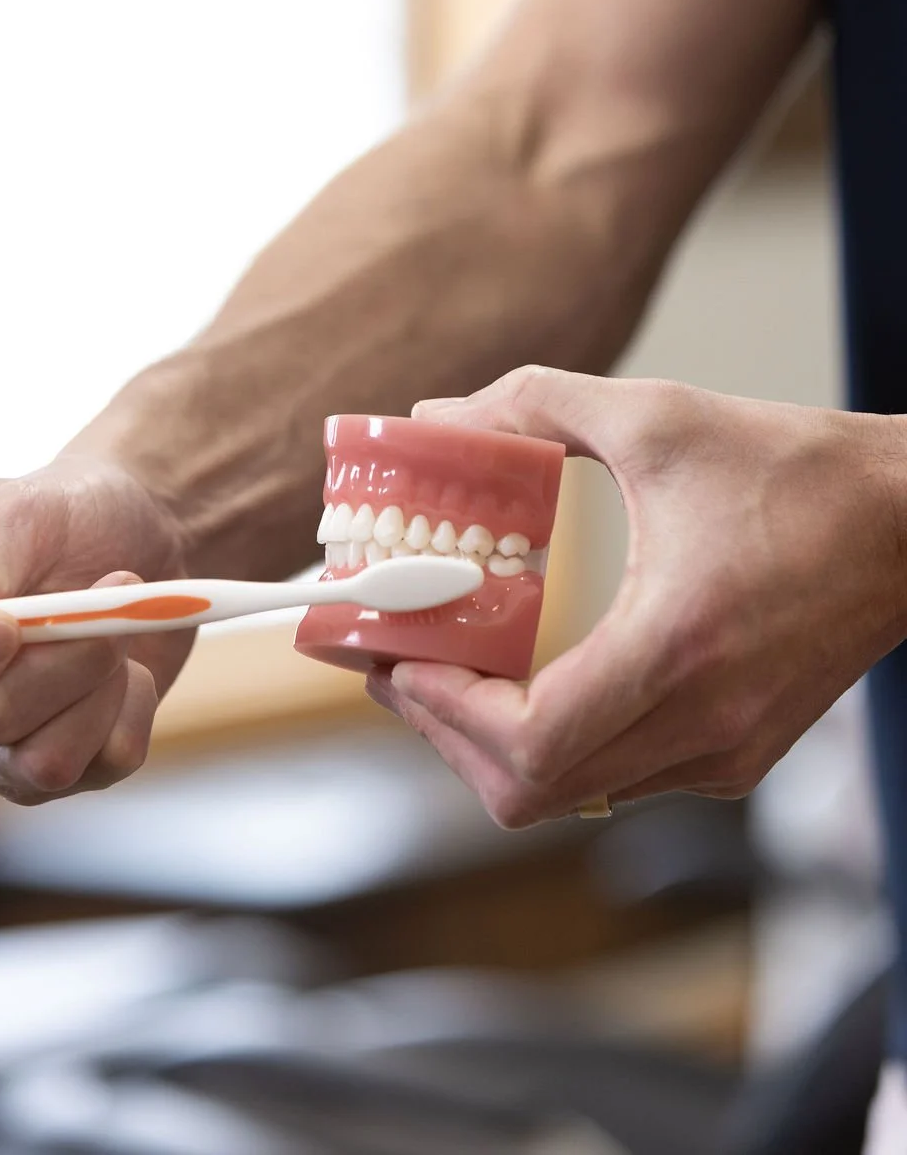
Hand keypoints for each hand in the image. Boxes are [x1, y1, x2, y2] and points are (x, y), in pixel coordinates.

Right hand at [0, 455, 190, 802]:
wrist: (136, 534)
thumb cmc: (56, 517)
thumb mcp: (10, 515)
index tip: (2, 625)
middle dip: (65, 652)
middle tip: (111, 581)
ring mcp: (1, 752)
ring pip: (49, 759)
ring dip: (102, 677)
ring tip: (112, 621)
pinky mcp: (69, 764)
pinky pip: (108, 760)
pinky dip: (135, 702)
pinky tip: (127, 665)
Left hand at [366, 366, 906, 825]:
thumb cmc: (801, 473)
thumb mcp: (657, 417)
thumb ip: (535, 406)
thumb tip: (439, 416)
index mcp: (678, 648)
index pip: (530, 743)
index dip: (443, 711)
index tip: (399, 655)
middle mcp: (704, 723)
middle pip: (532, 789)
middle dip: (447, 730)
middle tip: (405, 662)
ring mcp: (725, 751)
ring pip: (573, 794)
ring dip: (496, 742)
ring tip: (454, 668)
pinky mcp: (739, 753)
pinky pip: (620, 777)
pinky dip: (558, 742)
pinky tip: (536, 676)